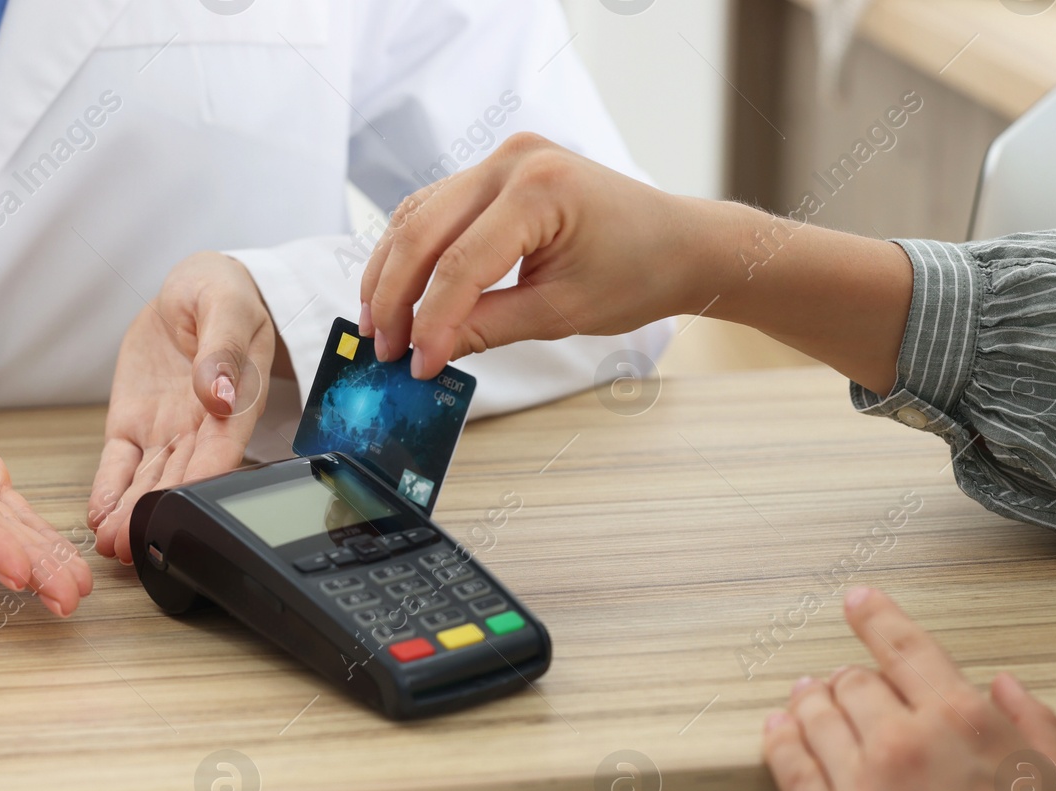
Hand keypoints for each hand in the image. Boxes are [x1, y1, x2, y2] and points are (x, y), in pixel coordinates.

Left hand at [91, 252, 283, 563]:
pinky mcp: (135, 423)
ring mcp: (167, 430)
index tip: (178, 511)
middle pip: (180, 479)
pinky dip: (109, 489)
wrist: (193, 288)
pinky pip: (121, 463)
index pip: (220, 453)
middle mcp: (202, 427)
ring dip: (131, 514)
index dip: (199, 484)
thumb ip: (223, 350)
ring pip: (149, 481)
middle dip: (156, 515)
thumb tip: (222, 392)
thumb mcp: (226, 305)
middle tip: (132, 546)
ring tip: (112, 544)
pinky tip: (99, 516)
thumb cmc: (224, 292)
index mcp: (236, 403)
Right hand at [359, 133, 690, 378]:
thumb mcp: (561, 312)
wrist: (677, 242)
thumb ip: (488, 327)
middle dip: (396, 296)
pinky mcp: (497, 171)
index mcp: (539, 190)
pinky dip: (412, 250)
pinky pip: (436, 208)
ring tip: (378, 324)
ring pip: (419, 215)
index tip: (415, 365)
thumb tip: (428, 353)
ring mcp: (502, 159)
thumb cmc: (637, 273)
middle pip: (425, 231)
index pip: (461, 264)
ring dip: (392, 271)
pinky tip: (398, 291)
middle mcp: (513, 160)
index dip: (431, 321)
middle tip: (381, 349)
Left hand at [763, 587, 1055, 790]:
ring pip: (815, 719)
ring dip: (808, 701)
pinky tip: (776, 732)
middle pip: (853, 684)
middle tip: (840, 680)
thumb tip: (1004, 687)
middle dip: (847, 677)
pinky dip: (779, 742)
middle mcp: (905, 745)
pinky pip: (790, 773)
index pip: (905, 648)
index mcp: (964, 721)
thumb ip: (1031, 724)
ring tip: (802, 696)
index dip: (875, 617)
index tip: (856, 600)